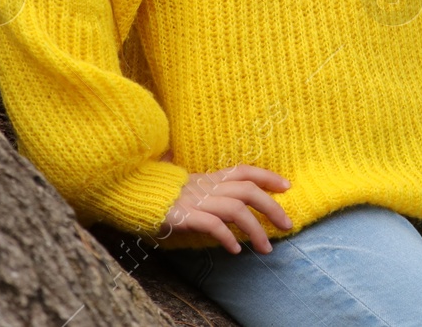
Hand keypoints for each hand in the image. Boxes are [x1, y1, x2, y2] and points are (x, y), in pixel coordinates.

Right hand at [160, 164, 293, 253]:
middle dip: (272, 208)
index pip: (245, 171)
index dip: (267, 176)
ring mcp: (197, 200)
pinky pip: (212, 225)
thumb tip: (240, 202)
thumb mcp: (194, 188)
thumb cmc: (166, 196)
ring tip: (266, 248)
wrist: (134, 195)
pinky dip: (227, 237)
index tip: (287, 186)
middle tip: (287, 226)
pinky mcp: (185, 216)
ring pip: (236, 210)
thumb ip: (214, 191)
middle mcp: (208, 186)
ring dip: (255, 230)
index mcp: (211, 177)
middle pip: (248, 191)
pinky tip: (236, 249)